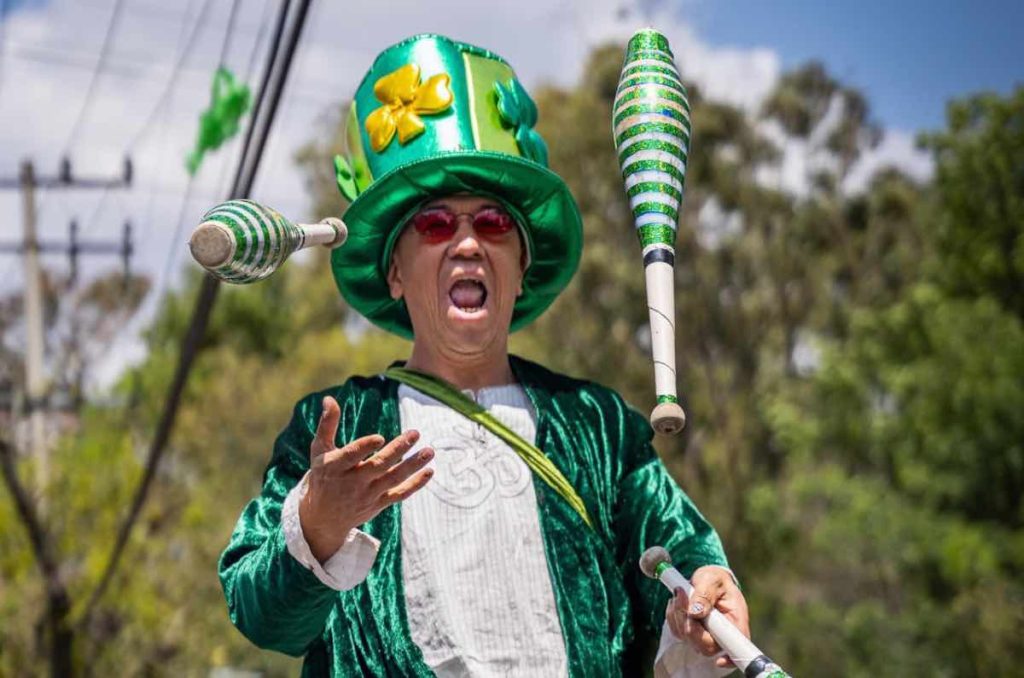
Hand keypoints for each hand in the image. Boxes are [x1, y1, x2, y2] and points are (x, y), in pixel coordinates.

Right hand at [298, 395, 434, 562]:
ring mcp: (367, 494)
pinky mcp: (378, 503)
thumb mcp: (319, 451)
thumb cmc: (323, 475)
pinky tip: (429, 471)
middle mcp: (352, 482)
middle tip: (415, 433)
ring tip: (430, 451)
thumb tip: (329, 399)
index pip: (351, 456)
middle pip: (378, 466)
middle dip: (398, 450)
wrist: (323, 517)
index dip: (364, 447)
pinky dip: (415, 485)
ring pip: (393, 480)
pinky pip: (399, 495)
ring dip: (412, 466)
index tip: (380, 438)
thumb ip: (327, 425)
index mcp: (335, 466)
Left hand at [665, 565, 749, 669]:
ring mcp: (705, 637)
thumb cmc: (714, 579)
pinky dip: (673, 614)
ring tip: (681, 592)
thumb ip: (705, 595)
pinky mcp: (691, 634)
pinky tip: (679, 600)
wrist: (706, 579)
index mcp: (735, 624)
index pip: (737, 649)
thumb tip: (696, 612)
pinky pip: (676, 631)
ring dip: (678, 614)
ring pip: (687, 637)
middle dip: (689, 623)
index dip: (728, 658)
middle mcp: (722, 636)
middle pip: (705, 645)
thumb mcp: (712, 580)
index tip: (720, 660)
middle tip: (682, 595)